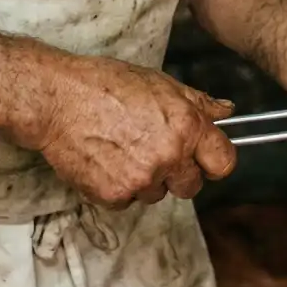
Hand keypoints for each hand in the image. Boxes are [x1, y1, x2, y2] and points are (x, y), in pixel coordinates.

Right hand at [16, 46, 236, 207]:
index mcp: (187, 127)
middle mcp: (169, 156)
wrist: (60, 100)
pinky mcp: (114, 196)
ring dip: (149, 180)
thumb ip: (199, 103)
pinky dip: (121, 187)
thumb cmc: (110, 86)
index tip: (207, 159)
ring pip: (158, 194)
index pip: (223, 162)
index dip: (216, 161)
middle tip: (161, 154)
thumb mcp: (164, 84)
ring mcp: (141, 180)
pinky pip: (128, 201)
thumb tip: (226, 111)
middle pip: (192, 186)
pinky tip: (109, 161)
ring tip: (127, 150)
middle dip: (182, 173)